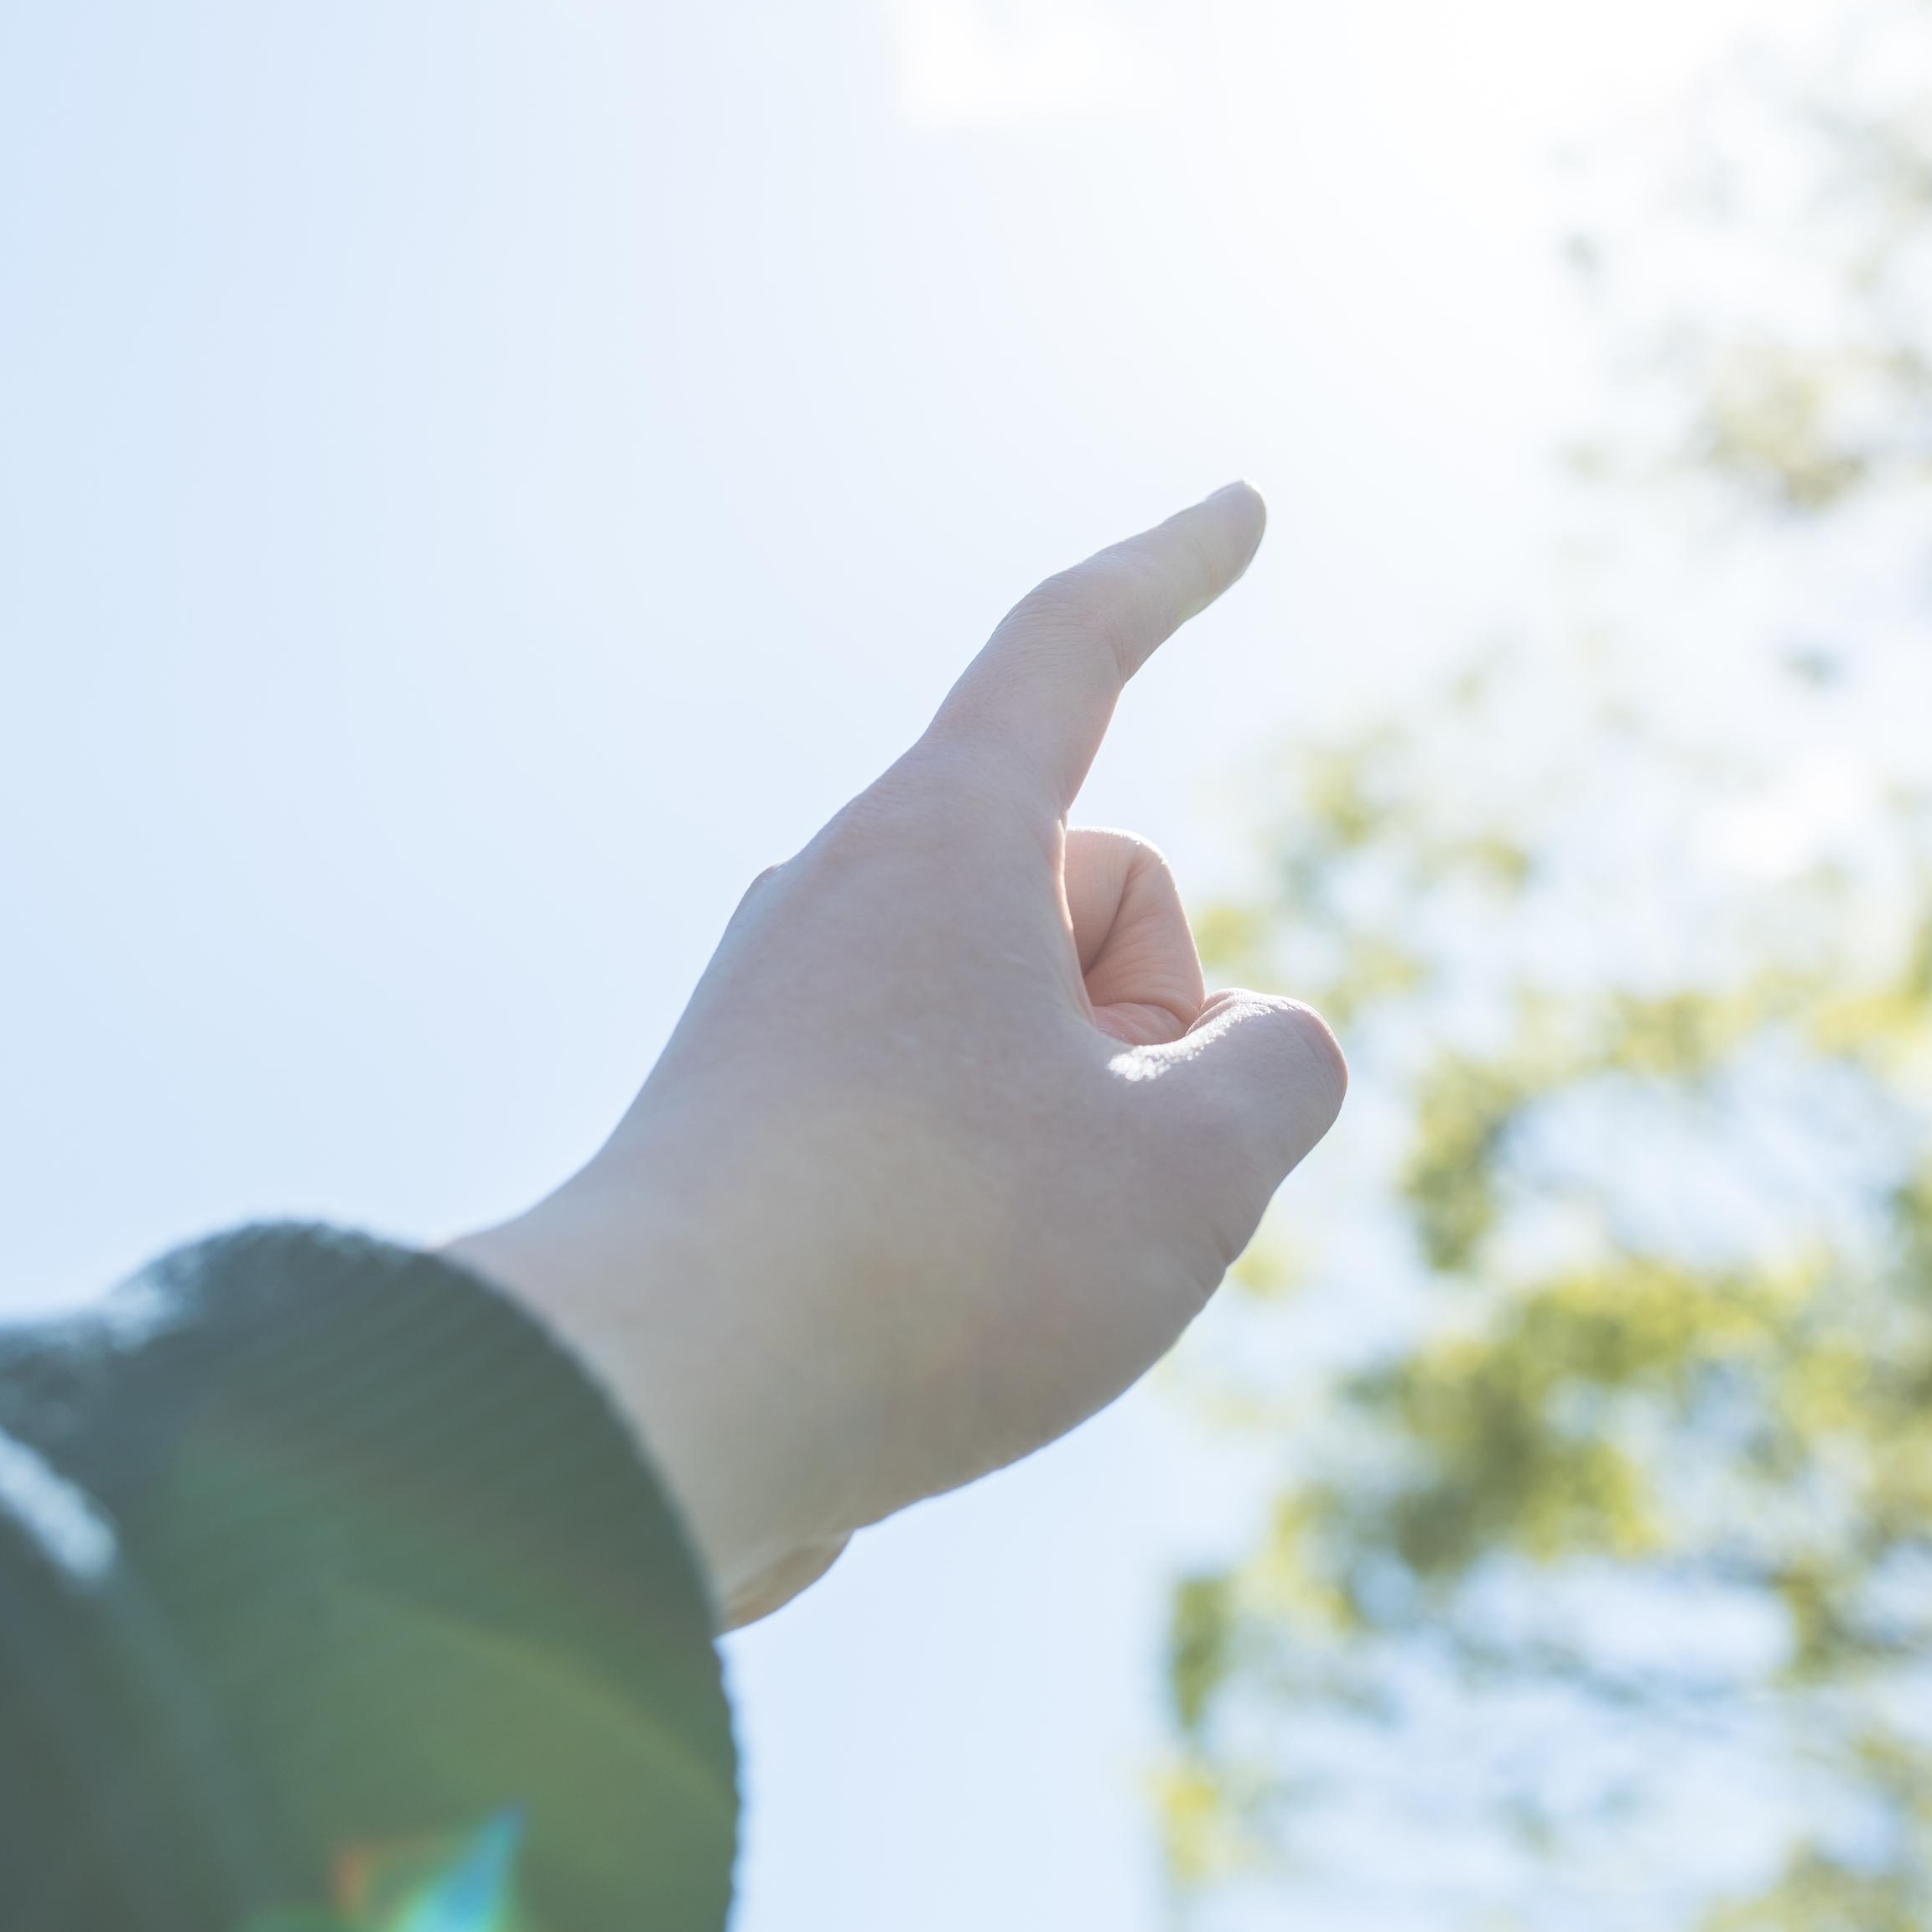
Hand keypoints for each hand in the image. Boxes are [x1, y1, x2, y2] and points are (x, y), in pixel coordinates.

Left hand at [449, 485, 1346, 1625]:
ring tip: (1008, 1279)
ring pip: (1030, 1036)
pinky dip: (998, 1212)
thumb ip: (1282, 1073)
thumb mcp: (1190, 1176)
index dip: (1172, 573)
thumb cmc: (929, 1270)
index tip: (1240, 507)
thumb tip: (1247, 1057)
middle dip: (1158, 1030)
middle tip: (1103, 1175)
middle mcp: (841, 896)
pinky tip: (937, 1329)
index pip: (1070, 650)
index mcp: (938, 841)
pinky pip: (948, 1131)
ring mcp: (786, 1016)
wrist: (649, 1423)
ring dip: (1082, 1140)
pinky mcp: (755, 1137)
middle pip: (1095, 904)